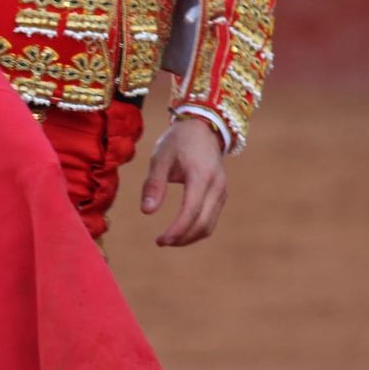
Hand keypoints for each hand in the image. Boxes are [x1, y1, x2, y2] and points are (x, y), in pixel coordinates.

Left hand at [140, 117, 228, 246]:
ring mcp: (222, 191)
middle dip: (182, 238)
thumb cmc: (177, 142)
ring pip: (209, 225)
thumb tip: (146, 212)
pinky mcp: (221, 194)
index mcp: (201, 175)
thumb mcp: (160, 158)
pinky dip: (196, 229)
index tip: (160, 240)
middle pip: (202, 223)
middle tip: (161, 242)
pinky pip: (211, 219)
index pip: (191, 211)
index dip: (176, 230)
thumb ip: (154, 185)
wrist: (202, 128)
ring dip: (190, 237)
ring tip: (168, 239)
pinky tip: (180, 231)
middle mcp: (216, 186)